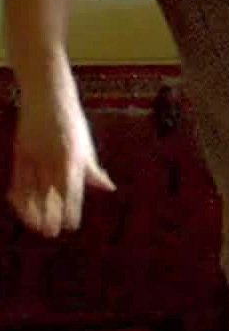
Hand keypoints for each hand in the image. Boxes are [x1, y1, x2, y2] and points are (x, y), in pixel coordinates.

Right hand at [7, 101, 115, 237]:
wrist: (48, 97)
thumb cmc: (72, 123)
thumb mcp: (86, 146)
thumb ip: (93, 170)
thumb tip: (108, 188)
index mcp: (73, 158)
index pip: (72, 191)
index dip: (70, 209)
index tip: (71, 225)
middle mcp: (53, 159)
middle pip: (50, 194)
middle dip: (50, 215)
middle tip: (50, 233)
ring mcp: (34, 155)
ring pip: (31, 190)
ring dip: (32, 210)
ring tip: (35, 227)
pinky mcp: (20, 151)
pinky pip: (17, 178)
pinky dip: (18, 194)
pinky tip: (19, 206)